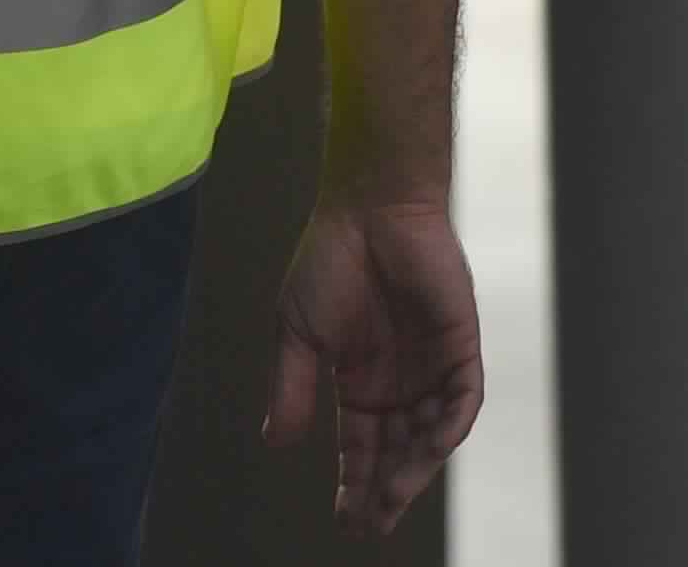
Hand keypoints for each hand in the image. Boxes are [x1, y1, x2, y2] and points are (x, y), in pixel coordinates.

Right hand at [266, 193, 480, 535]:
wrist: (367, 209)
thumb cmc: (327, 260)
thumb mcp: (298, 332)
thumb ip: (290, 388)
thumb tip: (274, 443)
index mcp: (359, 380)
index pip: (361, 445)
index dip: (355, 484)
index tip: (346, 521)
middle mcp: (398, 383)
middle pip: (396, 451)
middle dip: (383, 490)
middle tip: (368, 526)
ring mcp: (431, 367)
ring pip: (429, 435)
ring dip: (412, 469)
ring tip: (391, 499)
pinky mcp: (459, 347)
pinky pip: (461, 400)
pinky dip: (448, 427)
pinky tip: (428, 451)